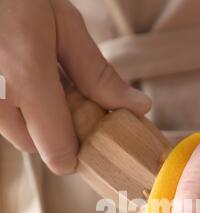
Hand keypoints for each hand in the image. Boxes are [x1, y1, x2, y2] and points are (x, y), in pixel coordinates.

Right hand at [0, 0, 150, 173]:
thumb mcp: (62, 23)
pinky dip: (17, 108)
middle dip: (57, 130)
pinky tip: (20, 77)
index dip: (80, 151)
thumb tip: (138, 108)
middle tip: (66, 94)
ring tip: (40, 79)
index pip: (59, 154)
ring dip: (36, 120)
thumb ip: (97, 73)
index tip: (92, 129)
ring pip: (18, 135)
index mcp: (27, 77)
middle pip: (39, 148)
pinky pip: (3, 120)